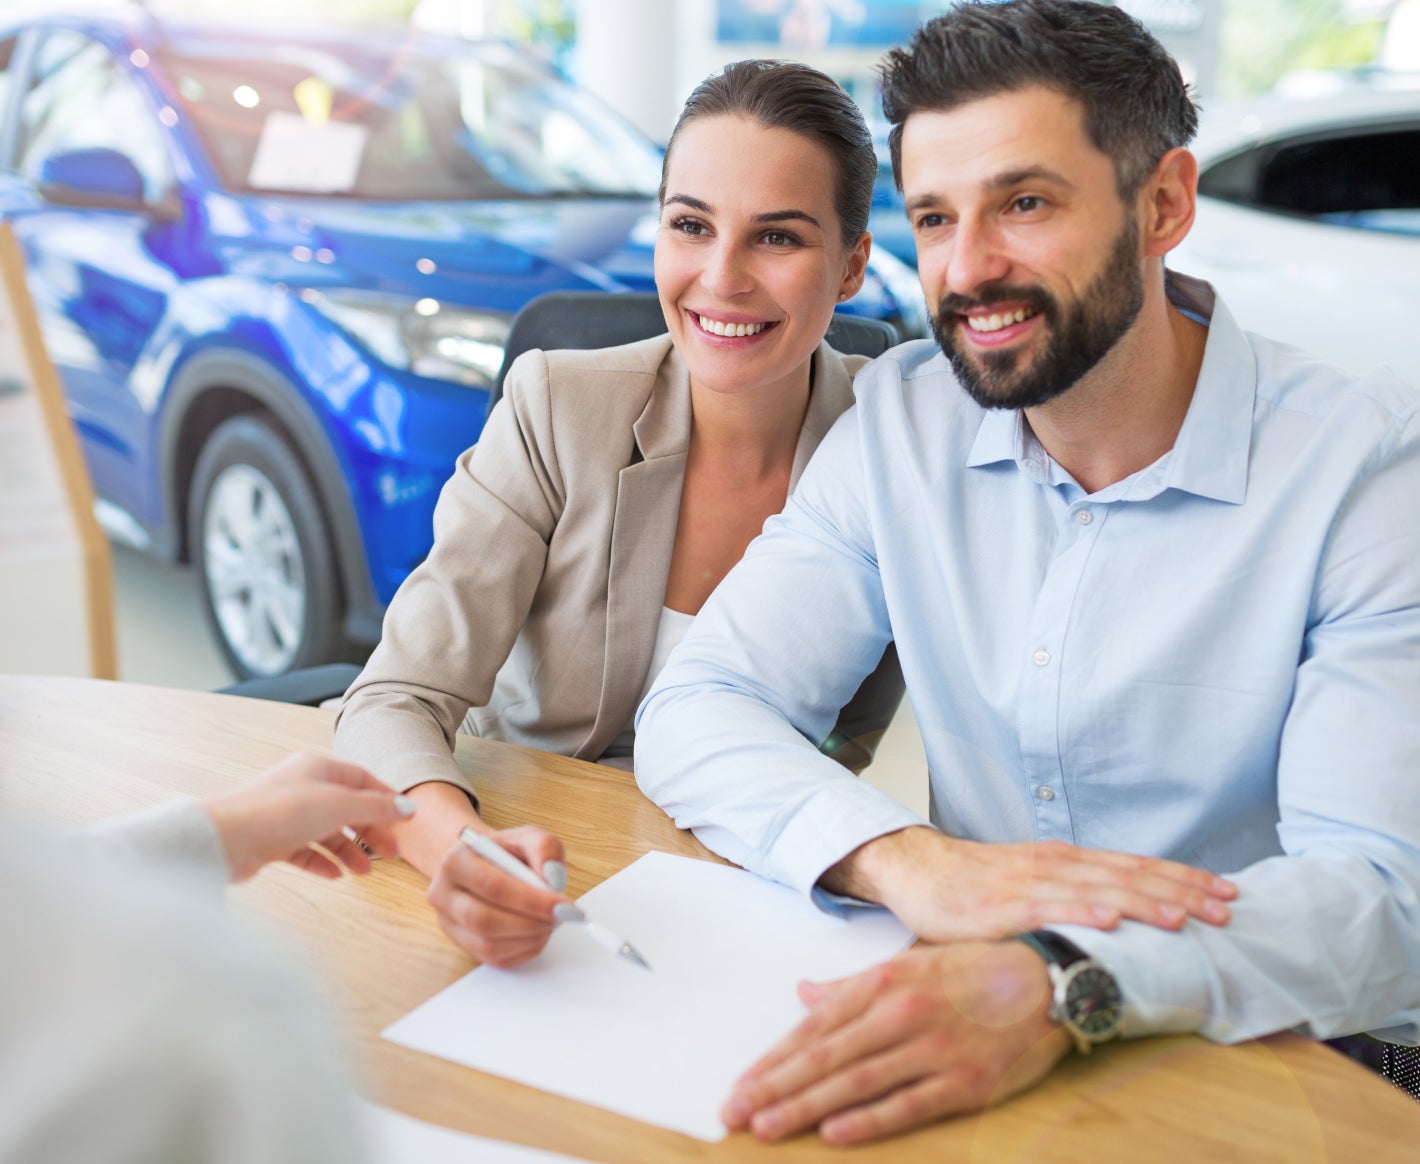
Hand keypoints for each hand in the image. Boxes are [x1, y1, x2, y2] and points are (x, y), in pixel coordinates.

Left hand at [203, 752, 415, 881]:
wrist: (224, 838)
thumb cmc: (275, 812)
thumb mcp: (338, 805)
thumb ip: (375, 807)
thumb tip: (408, 807)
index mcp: (317, 768)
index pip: (362, 779)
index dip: (386, 799)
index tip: (405, 819)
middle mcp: (302, 788)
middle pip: (347, 808)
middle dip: (370, 831)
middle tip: (390, 853)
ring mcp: (286, 815)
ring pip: (327, 832)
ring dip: (348, 851)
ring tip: (363, 872)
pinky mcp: (272, 841)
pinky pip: (305, 851)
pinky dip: (322, 862)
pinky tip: (334, 874)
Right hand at [426, 822, 570, 967]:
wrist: (484, 864)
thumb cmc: (507, 852)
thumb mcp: (528, 837)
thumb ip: (544, 848)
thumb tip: (552, 877)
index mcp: (456, 860)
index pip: (494, 887)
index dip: (532, 900)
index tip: (563, 906)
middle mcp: (443, 893)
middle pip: (485, 920)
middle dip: (530, 923)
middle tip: (560, 918)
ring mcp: (448, 922)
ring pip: (488, 945)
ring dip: (528, 939)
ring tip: (550, 923)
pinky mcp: (461, 943)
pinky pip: (493, 958)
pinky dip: (523, 951)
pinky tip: (537, 934)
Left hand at [723, 941, 1067, 1144]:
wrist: (1051, 977)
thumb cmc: (975, 969)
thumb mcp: (908, 962)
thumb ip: (853, 984)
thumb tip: (805, 994)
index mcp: (883, 982)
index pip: (814, 1028)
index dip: (773, 1059)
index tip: (740, 1084)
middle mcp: (900, 1013)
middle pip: (824, 1057)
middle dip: (773, 1087)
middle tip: (732, 1114)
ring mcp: (932, 1047)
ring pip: (854, 1081)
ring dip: (804, 1106)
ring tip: (765, 1126)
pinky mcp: (964, 1080)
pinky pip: (907, 1103)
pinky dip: (868, 1119)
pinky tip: (834, 1132)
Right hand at [824, 826, 1236, 940]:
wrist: (914, 870)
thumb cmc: (972, 887)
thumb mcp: (1030, 888)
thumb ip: (1071, 901)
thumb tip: (1122, 924)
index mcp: (1066, 861)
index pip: (1135, 867)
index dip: (1182, 878)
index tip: (1226, 891)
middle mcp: (1055, 865)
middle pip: (1129, 875)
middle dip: (1182, 891)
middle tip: (1228, 907)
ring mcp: (1029, 883)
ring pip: (1098, 889)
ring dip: (1144, 901)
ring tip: (1186, 917)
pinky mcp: (1001, 905)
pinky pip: (1048, 907)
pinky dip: (1082, 910)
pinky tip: (1111, 919)